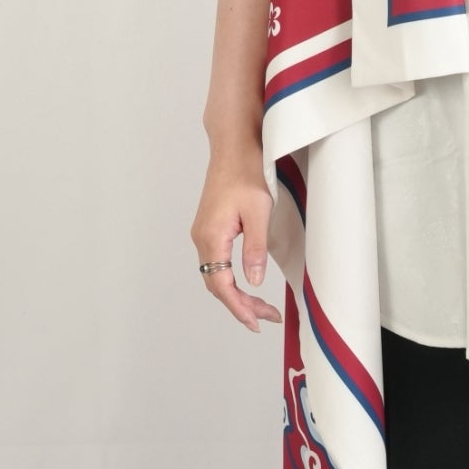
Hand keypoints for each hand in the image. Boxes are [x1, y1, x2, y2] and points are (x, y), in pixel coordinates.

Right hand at [191, 146, 283, 334]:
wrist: (234, 146)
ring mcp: (204, 233)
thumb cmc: (247, 172)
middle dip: (241, 305)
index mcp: (211, 236)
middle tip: (267, 318)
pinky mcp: (210, 228)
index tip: (256, 322)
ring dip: (237, 294)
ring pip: (216, 275)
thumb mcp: (259, 211)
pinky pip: (217, 262)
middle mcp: (202, 238)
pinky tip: (247, 284)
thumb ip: (255, 248)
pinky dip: (231, 278)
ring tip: (262, 308)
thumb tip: (253, 281)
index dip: (238, 307)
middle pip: (217, 284)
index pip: (221, 284)